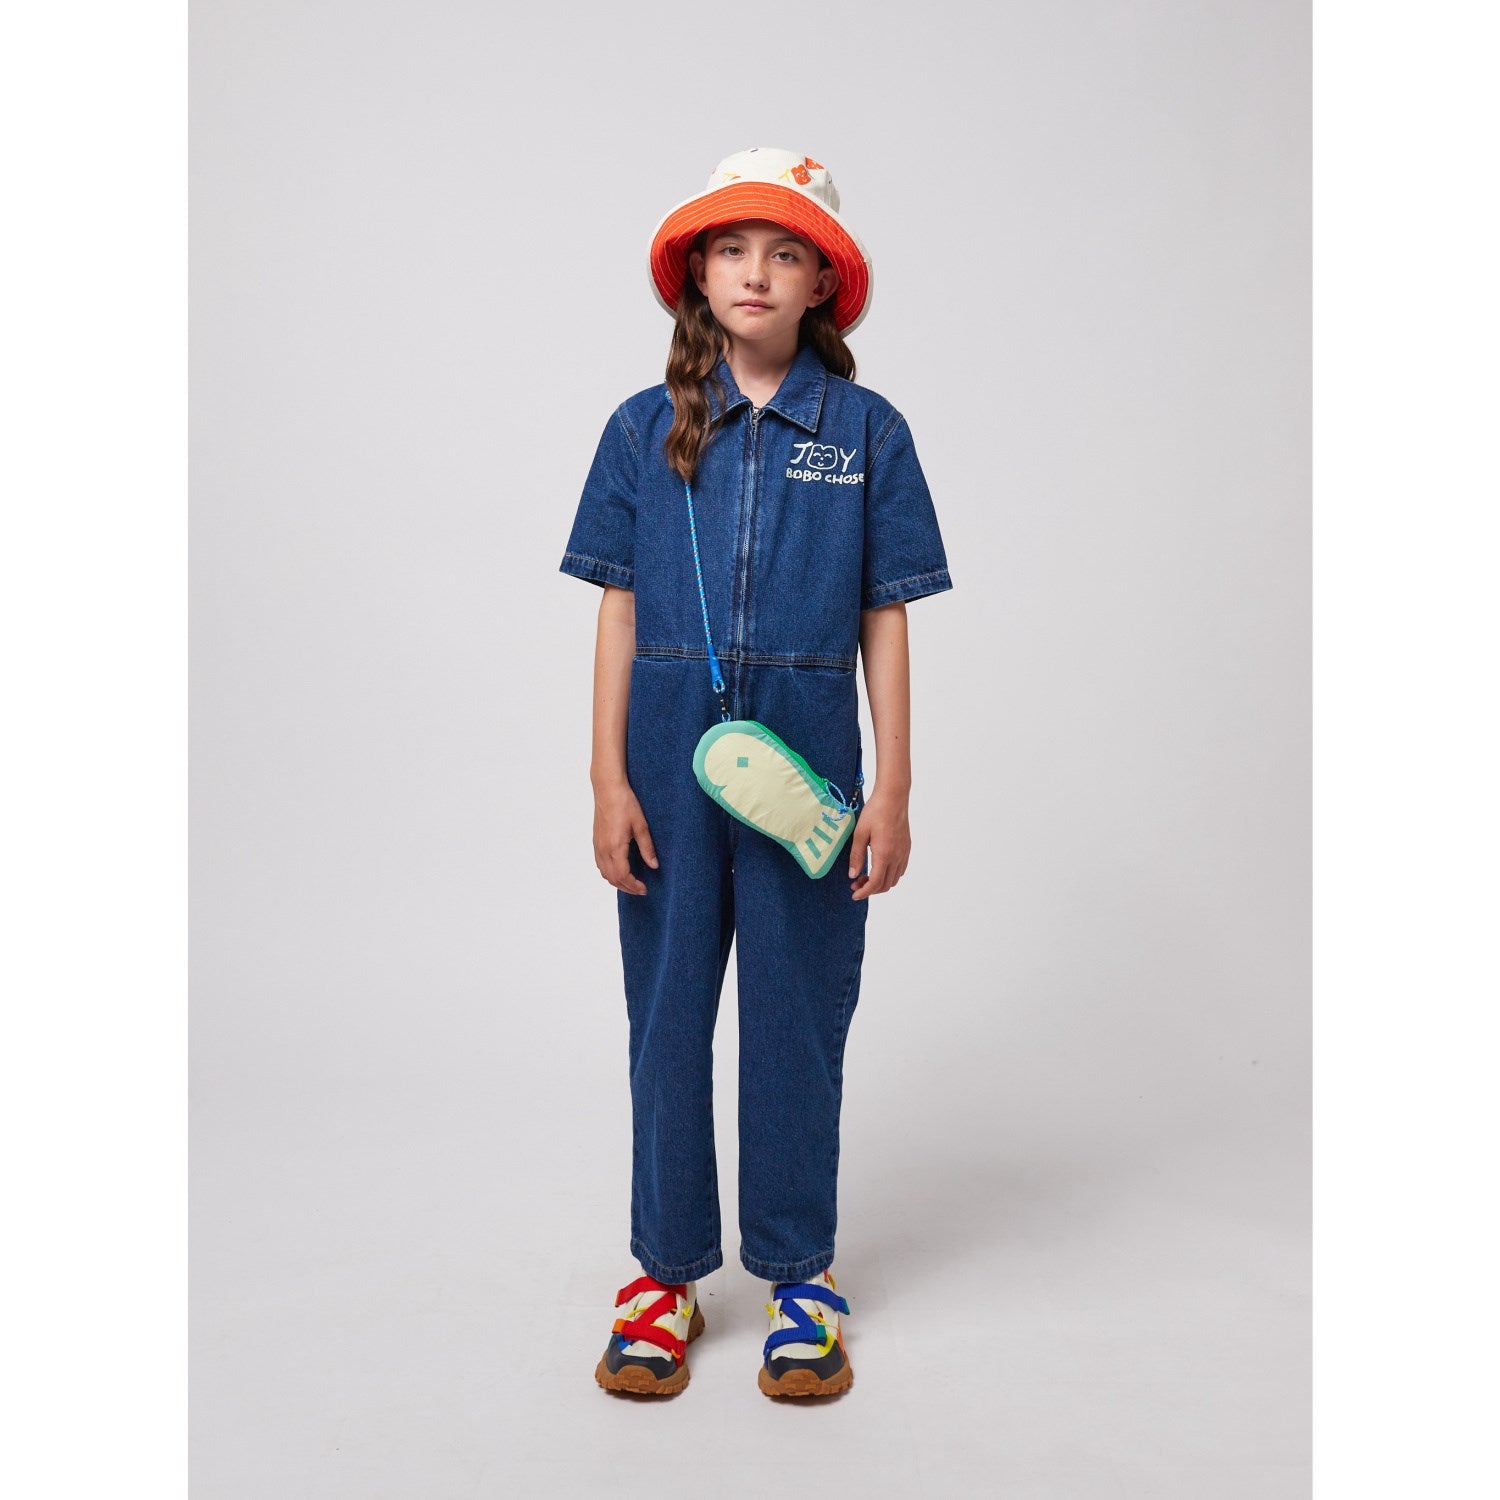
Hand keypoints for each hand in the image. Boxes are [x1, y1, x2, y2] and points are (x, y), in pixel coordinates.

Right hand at [593, 779, 658, 894]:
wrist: (608, 789)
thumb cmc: (625, 803)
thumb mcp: (641, 825)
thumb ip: (647, 848)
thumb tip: (654, 866)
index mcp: (615, 847)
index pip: (623, 876)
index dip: (633, 886)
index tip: (645, 889)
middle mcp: (603, 849)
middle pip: (612, 878)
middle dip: (626, 887)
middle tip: (640, 889)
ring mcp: (597, 845)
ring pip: (604, 873)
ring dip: (617, 881)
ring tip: (631, 882)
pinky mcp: (596, 841)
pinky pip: (600, 864)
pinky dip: (609, 872)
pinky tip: (619, 869)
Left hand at [846, 786, 909, 899]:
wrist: (893, 797)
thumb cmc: (875, 812)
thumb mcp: (860, 834)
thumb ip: (856, 856)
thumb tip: (853, 875)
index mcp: (884, 855)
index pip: (875, 883)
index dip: (864, 892)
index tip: (854, 894)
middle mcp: (897, 857)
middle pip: (885, 884)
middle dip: (870, 889)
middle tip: (855, 884)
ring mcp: (904, 853)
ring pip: (894, 879)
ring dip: (880, 883)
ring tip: (865, 876)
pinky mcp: (906, 848)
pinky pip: (900, 869)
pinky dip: (889, 875)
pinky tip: (878, 867)